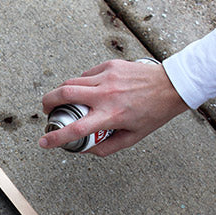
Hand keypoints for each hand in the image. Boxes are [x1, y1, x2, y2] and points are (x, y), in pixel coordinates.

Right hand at [39, 59, 188, 155]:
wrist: (172, 85)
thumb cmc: (154, 112)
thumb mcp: (133, 137)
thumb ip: (107, 147)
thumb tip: (85, 149)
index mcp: (112, 116)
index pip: (76, 128)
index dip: (55, 137)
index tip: (43, 142)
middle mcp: (107, 95)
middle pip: (64, 94)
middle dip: (48, 102)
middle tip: (46, 111)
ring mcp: (107, 77)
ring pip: (71, 82)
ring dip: (60, 92)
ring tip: (61, 100)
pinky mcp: (110, 66)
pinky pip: (86, 75)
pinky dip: (81, 83)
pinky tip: (85, 90)